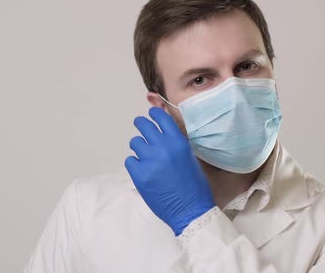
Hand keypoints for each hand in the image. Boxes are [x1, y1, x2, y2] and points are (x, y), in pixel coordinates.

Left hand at [125, 107, 215, 235]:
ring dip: (139, 148)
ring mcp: (149, 161)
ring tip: (146, 157)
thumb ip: (176, 144)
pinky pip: (130, 161)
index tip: (150, 114)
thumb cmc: (195, 185)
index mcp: (178, 142)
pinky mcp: (139, 175)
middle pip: (144, 126)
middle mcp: (163, 148)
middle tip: (140, 125)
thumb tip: (163, 132)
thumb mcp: (189, 158)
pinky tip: (144, 171)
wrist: (190, 209)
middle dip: (141, 124)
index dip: (154, 114)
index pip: (161, 119)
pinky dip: (135, 164)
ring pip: (135, 143)